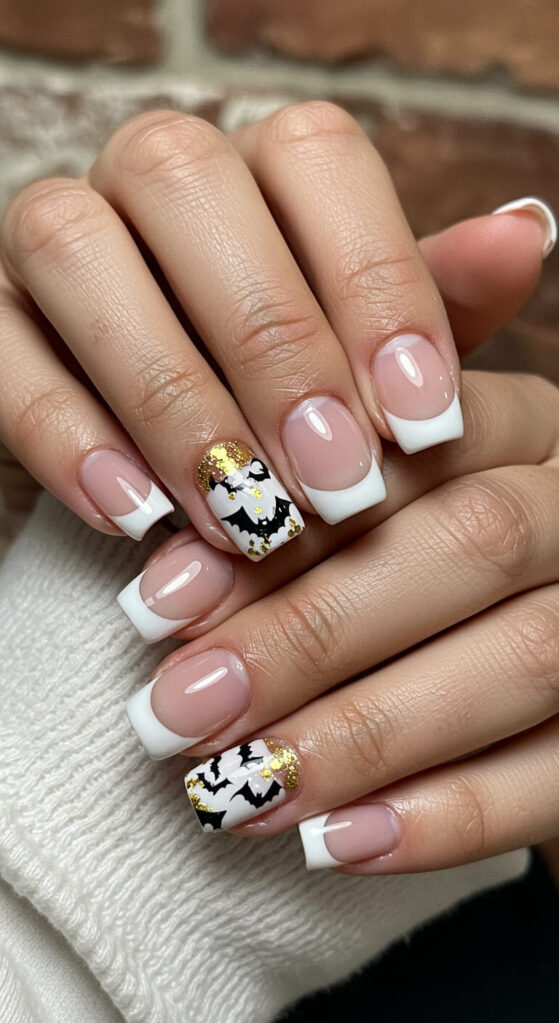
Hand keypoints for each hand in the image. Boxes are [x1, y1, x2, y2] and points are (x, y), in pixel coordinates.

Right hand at [0, 102, 550, 572]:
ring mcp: (54, 236)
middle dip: (273, 347)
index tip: (423, 424)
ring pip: (78, 252)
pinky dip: (68, 437)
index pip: (315, 157)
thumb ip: (437, 304)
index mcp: (259, 163)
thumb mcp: (372, 361)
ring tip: (241, 516)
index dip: (376, 286)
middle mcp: (151, 174)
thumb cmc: (296, 404)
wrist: (183, 465)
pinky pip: (2, 354)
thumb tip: (528, 233)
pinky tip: (138, 518)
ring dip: (169, 393)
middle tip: (335, 487)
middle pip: (191, 187)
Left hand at [127, 370, 558, 872]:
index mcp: (521, 432)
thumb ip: (301, 526)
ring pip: (521, 663)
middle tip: (184, 709)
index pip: (406, 452)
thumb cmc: (430, 564)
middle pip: (472, 547)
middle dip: (313, 633)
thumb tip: (173, 588)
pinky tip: (336, 844)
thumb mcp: (378, 515)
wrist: (533, 628)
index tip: (164, 603)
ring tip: (241, 790)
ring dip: (365, 735)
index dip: (284, 529)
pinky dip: (448, 818)